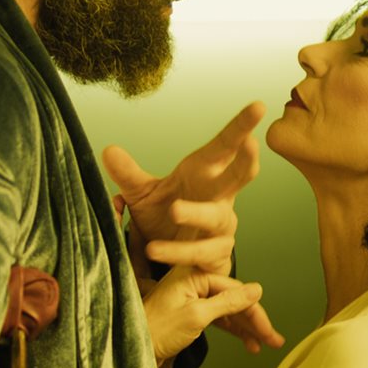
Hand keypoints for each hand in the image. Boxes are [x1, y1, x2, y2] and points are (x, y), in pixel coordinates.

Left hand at [102, 101, 265, 276]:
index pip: (225, 147)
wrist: (169, 261)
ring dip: (197, 212)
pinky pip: (201, 252)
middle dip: (246, 161)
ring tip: (174, 209)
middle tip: (251, 144)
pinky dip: (177, 250)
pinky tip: (155, 248)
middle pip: (239, 177)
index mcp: (205, 175)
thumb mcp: (143, 194)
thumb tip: (108, 150)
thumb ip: (128, 175)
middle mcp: (220, 198)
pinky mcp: (216, 256)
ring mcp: (221, 228)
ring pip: (217, 217)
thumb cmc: (164, 219)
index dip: (241, 127)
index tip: (258, 106)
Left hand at [143, 265, 266, 365]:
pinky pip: (218, 318)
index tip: (267, 330)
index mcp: (193, 274)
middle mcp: (194, 282)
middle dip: (255, 321)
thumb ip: (228, 302)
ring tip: (265, 345)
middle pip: (234, 300)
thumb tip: (256, 290)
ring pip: (228, 311)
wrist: (131, 350)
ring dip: (247, 329)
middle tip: (273, 340)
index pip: (234, 290)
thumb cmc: (156, 331)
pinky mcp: (190, 313)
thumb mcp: (196, 316)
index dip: (254, 312)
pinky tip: (248, 343)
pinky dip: (232, 331)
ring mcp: (192, 297)